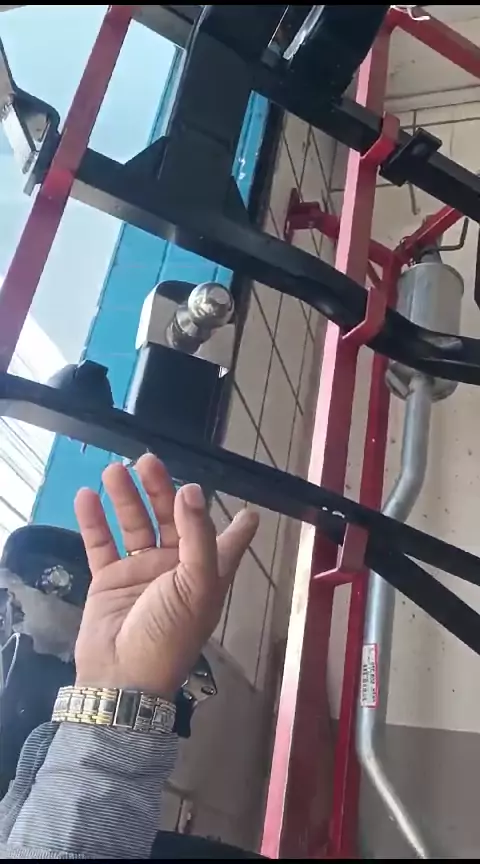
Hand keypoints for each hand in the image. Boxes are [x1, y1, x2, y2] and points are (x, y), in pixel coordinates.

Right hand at [73, 454, 257, 698]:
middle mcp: (176, 567)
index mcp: (206, 572)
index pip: (227, 543)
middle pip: (172, 519)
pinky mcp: (109, 580)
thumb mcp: (197, 584)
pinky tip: (86, 496)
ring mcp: (141, 572)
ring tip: (114, 470)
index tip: (250, 510)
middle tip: (148, 460)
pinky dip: (94, 520)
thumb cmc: (170, 633)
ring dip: (125, 497)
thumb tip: (191, 490)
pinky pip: (101, 544)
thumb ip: (198, 535)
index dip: (238, 527)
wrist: (122, 677)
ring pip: (134, 524)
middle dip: (161, 489)